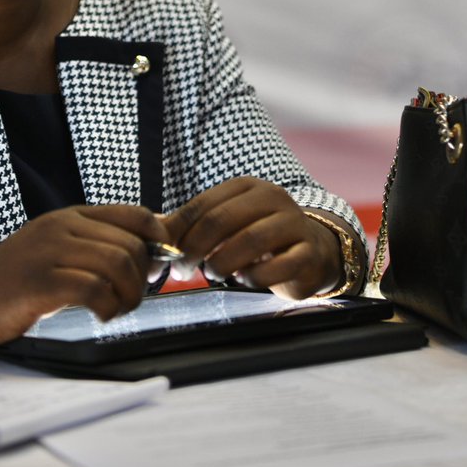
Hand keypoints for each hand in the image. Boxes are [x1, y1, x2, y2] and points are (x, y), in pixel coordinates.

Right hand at [0, 204, 170, 349]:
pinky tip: (100, 315)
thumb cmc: (16, 281)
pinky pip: (92, 289)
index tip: (161, 263)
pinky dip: (107, 307)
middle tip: (131, 299)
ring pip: (116, 264)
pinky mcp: (38, 282)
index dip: (159, 238)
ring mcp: (48, 252)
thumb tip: (152, 251)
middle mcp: (61, 227)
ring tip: (116, 310)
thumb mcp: (57, 250)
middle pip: (129, 244)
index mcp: (70, 216)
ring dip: (128, 295)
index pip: (132, 214)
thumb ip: (96, 245)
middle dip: (142, 277)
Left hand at [163, 177, 343, 299]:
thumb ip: (192, 227)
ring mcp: (294, 224)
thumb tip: (152, 232)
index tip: (166, 254)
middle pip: (222, 221)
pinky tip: (246, 280)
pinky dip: (253, 278)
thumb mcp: (227, 225)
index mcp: (247, 187)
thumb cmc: (259, 237)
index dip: (179, 231)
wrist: (313, 250)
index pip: (203, 205)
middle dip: (195, 249)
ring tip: (213, 274)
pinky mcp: (309, 254)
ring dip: (222, 264)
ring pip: (249, 241)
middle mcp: (273, 198)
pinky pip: (277, 268)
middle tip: (183, 270)